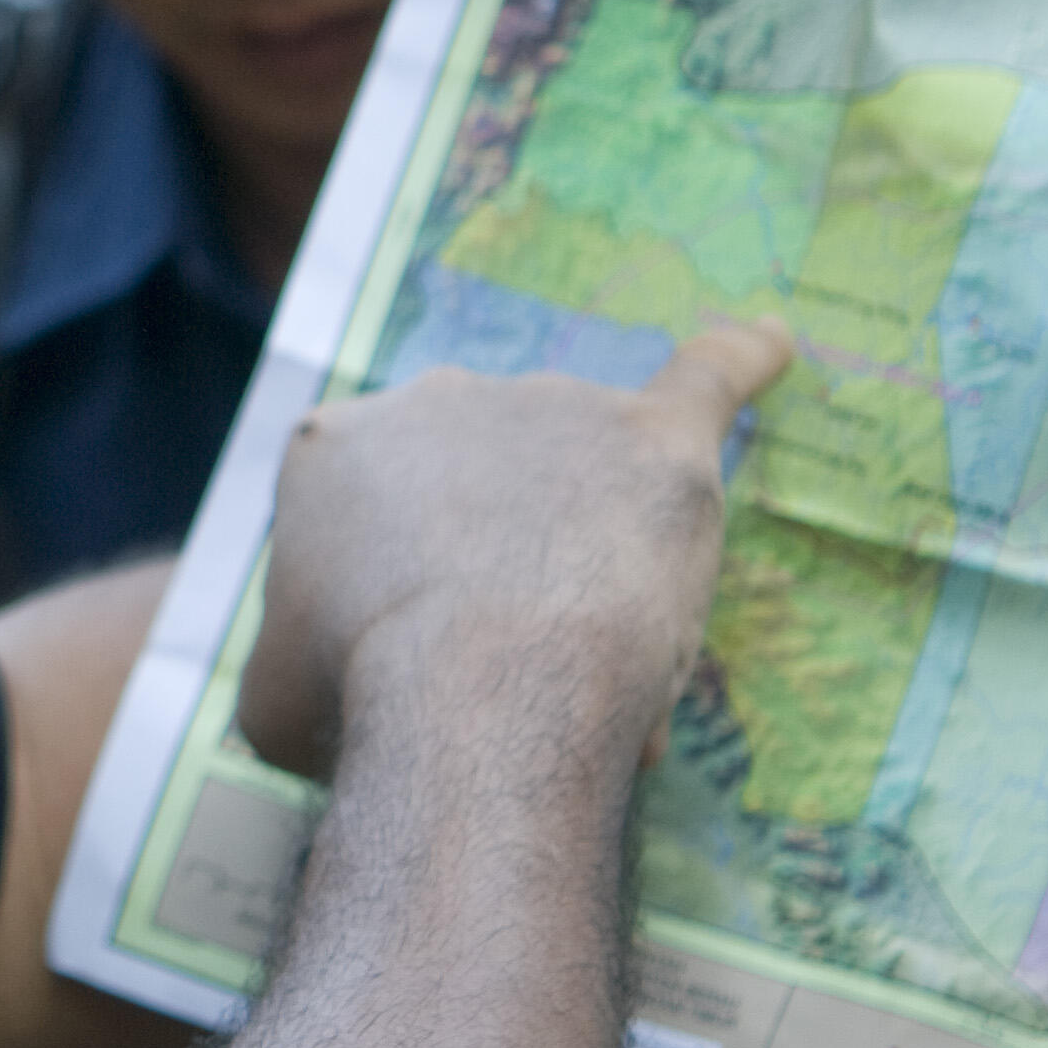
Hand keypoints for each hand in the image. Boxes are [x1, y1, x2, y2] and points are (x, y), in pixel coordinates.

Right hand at [239, 323, 789, 780]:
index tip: (423, 662)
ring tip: (603, 672)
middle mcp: (436, 399)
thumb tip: (316, 688)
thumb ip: (298, 663)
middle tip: (510, 667)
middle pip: (485, 486)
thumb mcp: (274, 700)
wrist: (472, 690)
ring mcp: (550, 407)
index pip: (383, 513)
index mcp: (332, 447)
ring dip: (593, 562)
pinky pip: (710, 376)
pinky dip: (742, 360)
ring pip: (584, 488)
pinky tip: (773, 343)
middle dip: (498, 567)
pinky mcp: (653, 436)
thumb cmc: (361, 704)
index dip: (404, 598)